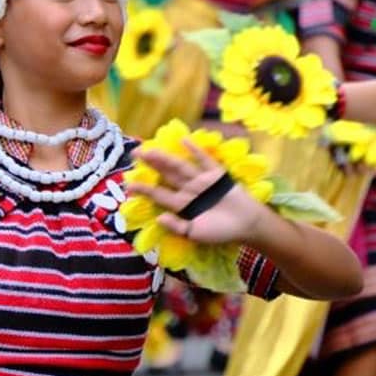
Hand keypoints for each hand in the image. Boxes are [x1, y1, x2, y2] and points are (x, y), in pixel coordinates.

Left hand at [126, 141, 267, 245]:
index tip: (128, 185)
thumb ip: (178, 227)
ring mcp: (202, 180)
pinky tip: (184, 141)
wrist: (246, 226)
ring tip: (152, 149)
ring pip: (181, 167)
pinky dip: (196, 151)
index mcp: (181, 204)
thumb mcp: (196, 234)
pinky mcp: (216, 174)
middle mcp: (188, 190)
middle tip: (135, 153)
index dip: (144, 189)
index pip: (159, 194)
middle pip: (167, 175)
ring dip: (167, 158)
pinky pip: (205, 161)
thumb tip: (159, 219)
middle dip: (152, 165)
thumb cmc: (220, 232)